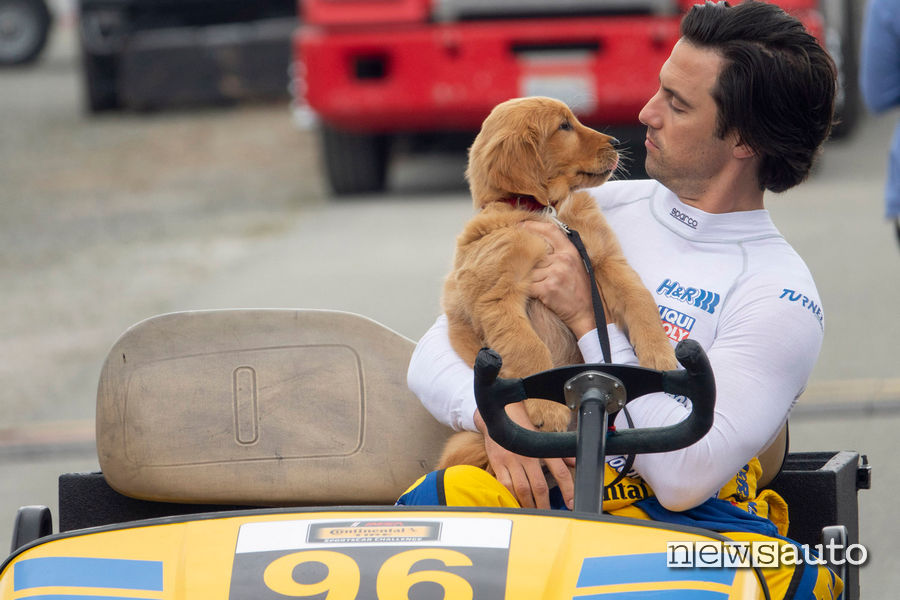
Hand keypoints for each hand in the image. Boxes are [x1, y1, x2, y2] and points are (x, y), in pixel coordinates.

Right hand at [474, 402, 574, 509]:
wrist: (500, 417)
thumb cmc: (523, 430)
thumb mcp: (543, 438)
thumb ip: (560, 453)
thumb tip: (576, 463)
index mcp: (541, 448)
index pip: (559, 470)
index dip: (567, 488)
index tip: (570, 502)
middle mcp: (527, 454)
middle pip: (539, 485)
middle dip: (544, 504)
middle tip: (548, 515)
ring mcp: (511, 459)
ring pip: (522, 489)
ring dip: (528, 504)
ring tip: (532, 513)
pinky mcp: (498, 463)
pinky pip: (505, 485)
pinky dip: (511, 497)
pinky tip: (515, 503)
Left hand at [520, 221, 595, 338]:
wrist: (587, 314)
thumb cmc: (579, 290)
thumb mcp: (576, 265)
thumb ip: (560, 253)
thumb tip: (538, 242)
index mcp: (570, 251)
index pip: (550, 230)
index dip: (533, 225)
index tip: (520, 225)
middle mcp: (563, 259)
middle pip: (534, 253)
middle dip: (526, 261)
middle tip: (518, 263)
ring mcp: (555, 273)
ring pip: (529, 270)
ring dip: (527, 278)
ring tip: (531, 285)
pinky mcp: (547, 288)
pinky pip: (527, 284)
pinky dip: (525, 289)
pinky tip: (530, 293)